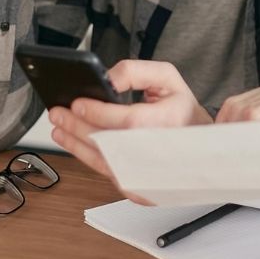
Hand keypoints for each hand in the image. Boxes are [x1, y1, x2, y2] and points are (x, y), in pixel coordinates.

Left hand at [49, 59, 211, 202]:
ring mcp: (147, 173)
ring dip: (76, 143)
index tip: (77, 103)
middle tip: (59, 113)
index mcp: (171, 122)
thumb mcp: (167, 78)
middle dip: (78, 126)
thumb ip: (135, 72)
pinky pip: (105, 171)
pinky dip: (86, 156)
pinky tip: (73, 143)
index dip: (99, 112)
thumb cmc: (183, 110)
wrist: (200, 144)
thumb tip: (107, 81)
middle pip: (110, 143)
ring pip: (103, 161)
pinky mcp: (137, 186)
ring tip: (60, 127)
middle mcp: (160, 153)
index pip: (129, 121)